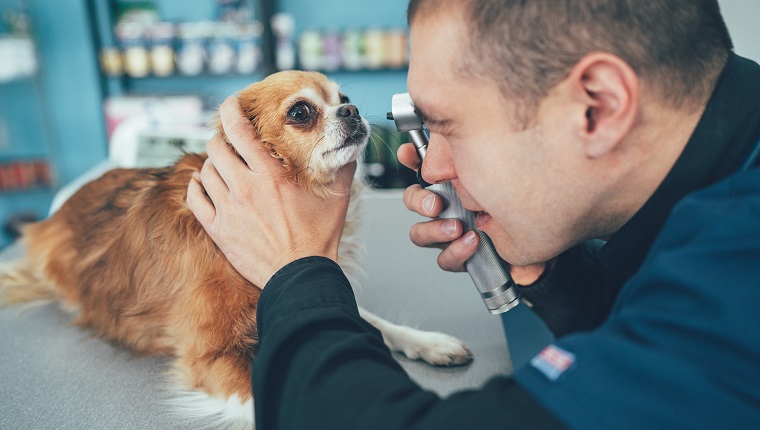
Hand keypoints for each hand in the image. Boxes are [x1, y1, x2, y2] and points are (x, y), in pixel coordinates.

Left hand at [187, 96, 355, 287]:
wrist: (301, 275)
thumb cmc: (319, 238)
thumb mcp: (337, 197)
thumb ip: (343, 166)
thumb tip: (350, 145)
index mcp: (270, 175)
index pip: (239, 129)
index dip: (230, 110)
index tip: (231, 105)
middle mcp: (244, 187)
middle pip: (215, 147)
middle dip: (221, 139)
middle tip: (230, 142)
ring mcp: (228, 209)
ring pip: (205, 171)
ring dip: (212, 164)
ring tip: (223, 166)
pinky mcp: (218, 230)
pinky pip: (194, 199)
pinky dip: (196, 187)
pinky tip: (203, 184)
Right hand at [397, 143, 545, 284]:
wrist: (540, 248)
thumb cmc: (520, 207)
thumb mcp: (502, 178)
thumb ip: (480, 160)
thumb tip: (462, 139)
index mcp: (453, 185)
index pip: (423, 167)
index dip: (409, 159)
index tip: (407, 153)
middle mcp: (447, 208)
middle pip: (414, 201)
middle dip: (418, 202)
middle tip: (435, 205)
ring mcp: (450, 234)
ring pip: (420, 233)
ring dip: (435, 230)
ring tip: (457, 227)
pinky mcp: (460, 258)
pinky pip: (445, 259)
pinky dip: (456, 251)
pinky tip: (472, 242)